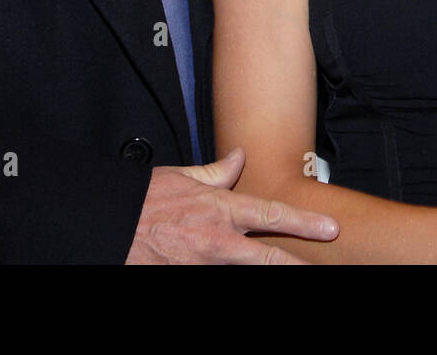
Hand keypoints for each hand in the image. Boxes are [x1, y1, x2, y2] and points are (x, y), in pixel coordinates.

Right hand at [125, 148, 337, 263]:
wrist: (106, 227)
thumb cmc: (142, 200)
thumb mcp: (182, 176)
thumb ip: (217, 171)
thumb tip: (239, 157)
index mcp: (219, 210)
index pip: (272, 214)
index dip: (305, 222)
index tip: (330, 228)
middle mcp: (216, 242)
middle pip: (268, 258)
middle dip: (296, 264)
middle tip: (320, 267)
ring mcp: (202, 266)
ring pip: (245, 271)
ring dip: (265, 268)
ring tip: (288, 267)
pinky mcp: (186, 279)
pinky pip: (215, 279)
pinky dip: (229, 276)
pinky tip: (238, 272)